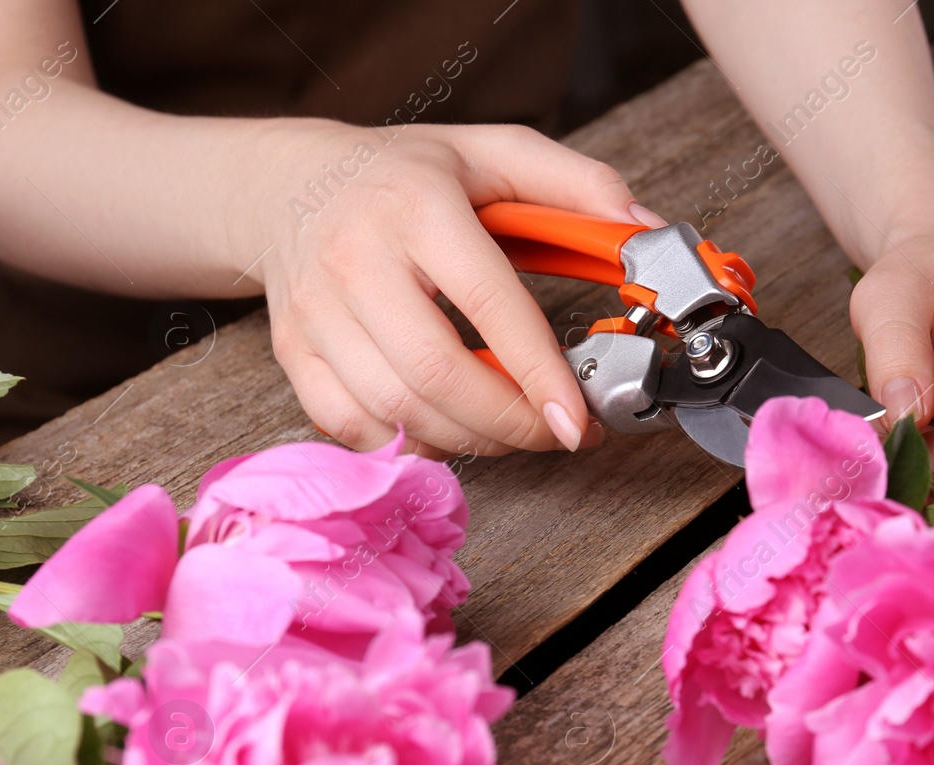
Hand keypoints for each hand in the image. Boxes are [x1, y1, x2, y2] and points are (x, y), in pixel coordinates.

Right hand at [248, 120, 664, 457]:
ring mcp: (316, 312)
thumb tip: (644, 229)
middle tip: (557, 431)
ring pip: (396, 410)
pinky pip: (352, 426)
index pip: (487, 303)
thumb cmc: (404, 175)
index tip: (578, 418)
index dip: (538, 373)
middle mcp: (356, 259)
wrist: (289, 185)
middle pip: (436, 374)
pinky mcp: (292, 352)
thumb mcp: (494, 152)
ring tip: (514, 429)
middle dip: (510, 422)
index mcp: (417, 206)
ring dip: (470, 440)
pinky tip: (449, 427)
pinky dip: (411, 443)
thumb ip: (578, 182)